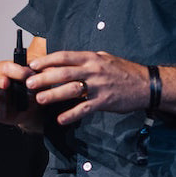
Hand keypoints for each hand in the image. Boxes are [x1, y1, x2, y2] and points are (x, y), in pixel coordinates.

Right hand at [0, 57, 42, 131]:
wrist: (36, 107)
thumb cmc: (34, 89)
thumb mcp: (39, 79)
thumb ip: (42, 74)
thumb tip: (49, 68)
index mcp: (8, 72)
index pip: (6, 67)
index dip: (15, 70)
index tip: (28, 74)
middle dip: (0, 80)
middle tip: (7, 82)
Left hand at [26, 51, 147, 125]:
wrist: (146, 84)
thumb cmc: (124, 71)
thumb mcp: (105, 58)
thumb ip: (86, 60)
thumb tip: (65, 62)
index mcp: (92, 57)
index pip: (64, 56)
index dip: (47, 60)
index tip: (33, 65)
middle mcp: (93, 70)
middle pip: (64, 72)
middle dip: (44, 77)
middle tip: (29, 83)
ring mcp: (99, 86)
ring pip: (71, 89)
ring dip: (54, 95)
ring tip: (40, 99)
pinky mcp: (104, 101)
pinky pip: (84, 109)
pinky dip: (71, 114)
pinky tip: (60, 119)